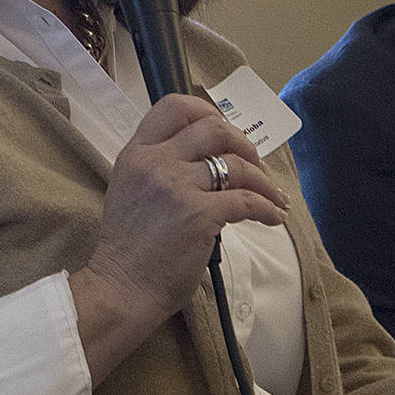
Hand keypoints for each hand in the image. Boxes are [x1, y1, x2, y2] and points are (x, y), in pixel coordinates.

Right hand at [69, 92, 286, 382]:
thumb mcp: (130, 192)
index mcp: (136, 153)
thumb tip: (206, 164)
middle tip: (254, 163)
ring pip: (236, 164)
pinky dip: (267, 207)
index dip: (205, 111)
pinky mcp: (200, 214)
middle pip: (212, 127)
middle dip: (243, 142)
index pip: (173, 107)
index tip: (223, 130)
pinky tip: (273, 217)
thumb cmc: (127, 249)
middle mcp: (156, 162)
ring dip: (263, 179)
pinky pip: (247, 200)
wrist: (120, 287)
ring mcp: (178, 186)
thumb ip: (158, 170)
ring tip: (273, 195)